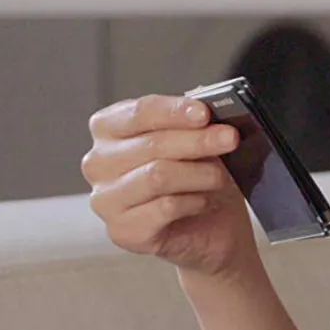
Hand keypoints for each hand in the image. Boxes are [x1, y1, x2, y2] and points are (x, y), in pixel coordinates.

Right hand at [82, 94, 259, 278]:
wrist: (212, 226)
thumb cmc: (200, 175)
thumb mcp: (199, 138)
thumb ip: (195, 117)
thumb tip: (204, 98)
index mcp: (110, 129)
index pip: (138, 112)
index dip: (173, 111)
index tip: (204, 113)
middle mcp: (99, 163)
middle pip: (152, 144)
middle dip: (199, 140)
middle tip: (230, 138)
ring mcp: (105, 200)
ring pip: (158, 176)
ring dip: (200, 173)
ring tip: (218, 176)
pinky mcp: (122, 231)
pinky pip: (165, 208)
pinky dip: (194, 201)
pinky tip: (203, 201)